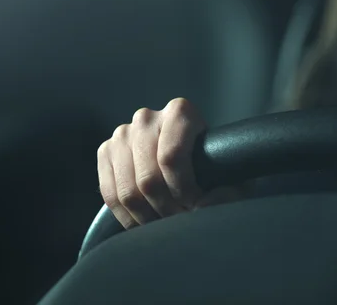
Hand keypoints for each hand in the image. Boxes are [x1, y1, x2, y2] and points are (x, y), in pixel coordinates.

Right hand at [97, 98, 245, 228]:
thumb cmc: (213, 168)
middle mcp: (147, 117)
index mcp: (180, 112)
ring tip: (166, 224)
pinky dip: (127, 217)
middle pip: (148, 178)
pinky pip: (110, 194)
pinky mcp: (106, 151)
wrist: (191, 161)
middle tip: (181, 220)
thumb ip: (228, 192)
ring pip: (128, 190)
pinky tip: (145, 223)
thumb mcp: (230, 178)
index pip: (171, 157)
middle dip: (167, 208)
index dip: (183, 190)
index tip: (195, 205)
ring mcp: (123, 133)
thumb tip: (203, 206)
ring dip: (148, 217)